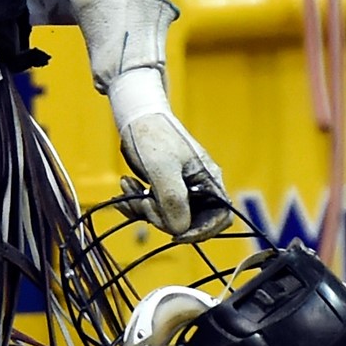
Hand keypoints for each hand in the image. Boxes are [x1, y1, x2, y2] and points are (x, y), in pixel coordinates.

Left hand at [70, 0, 231, 241]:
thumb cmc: (151, 134)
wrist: (132, 113)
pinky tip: (125, 184)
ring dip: (143, 208)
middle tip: (143, 202)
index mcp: (208, 179)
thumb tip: (179, 229)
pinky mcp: (162, 185)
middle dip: (162, 217)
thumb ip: (173, 201)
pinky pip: (152, 206)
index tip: (176, 233)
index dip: (202, 230)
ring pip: (166, 215)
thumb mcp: (162, 169)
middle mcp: (198, 184)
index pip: (220, 218)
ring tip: (128, 188)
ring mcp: (179, 185)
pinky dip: (136, 201)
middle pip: (188, 220)